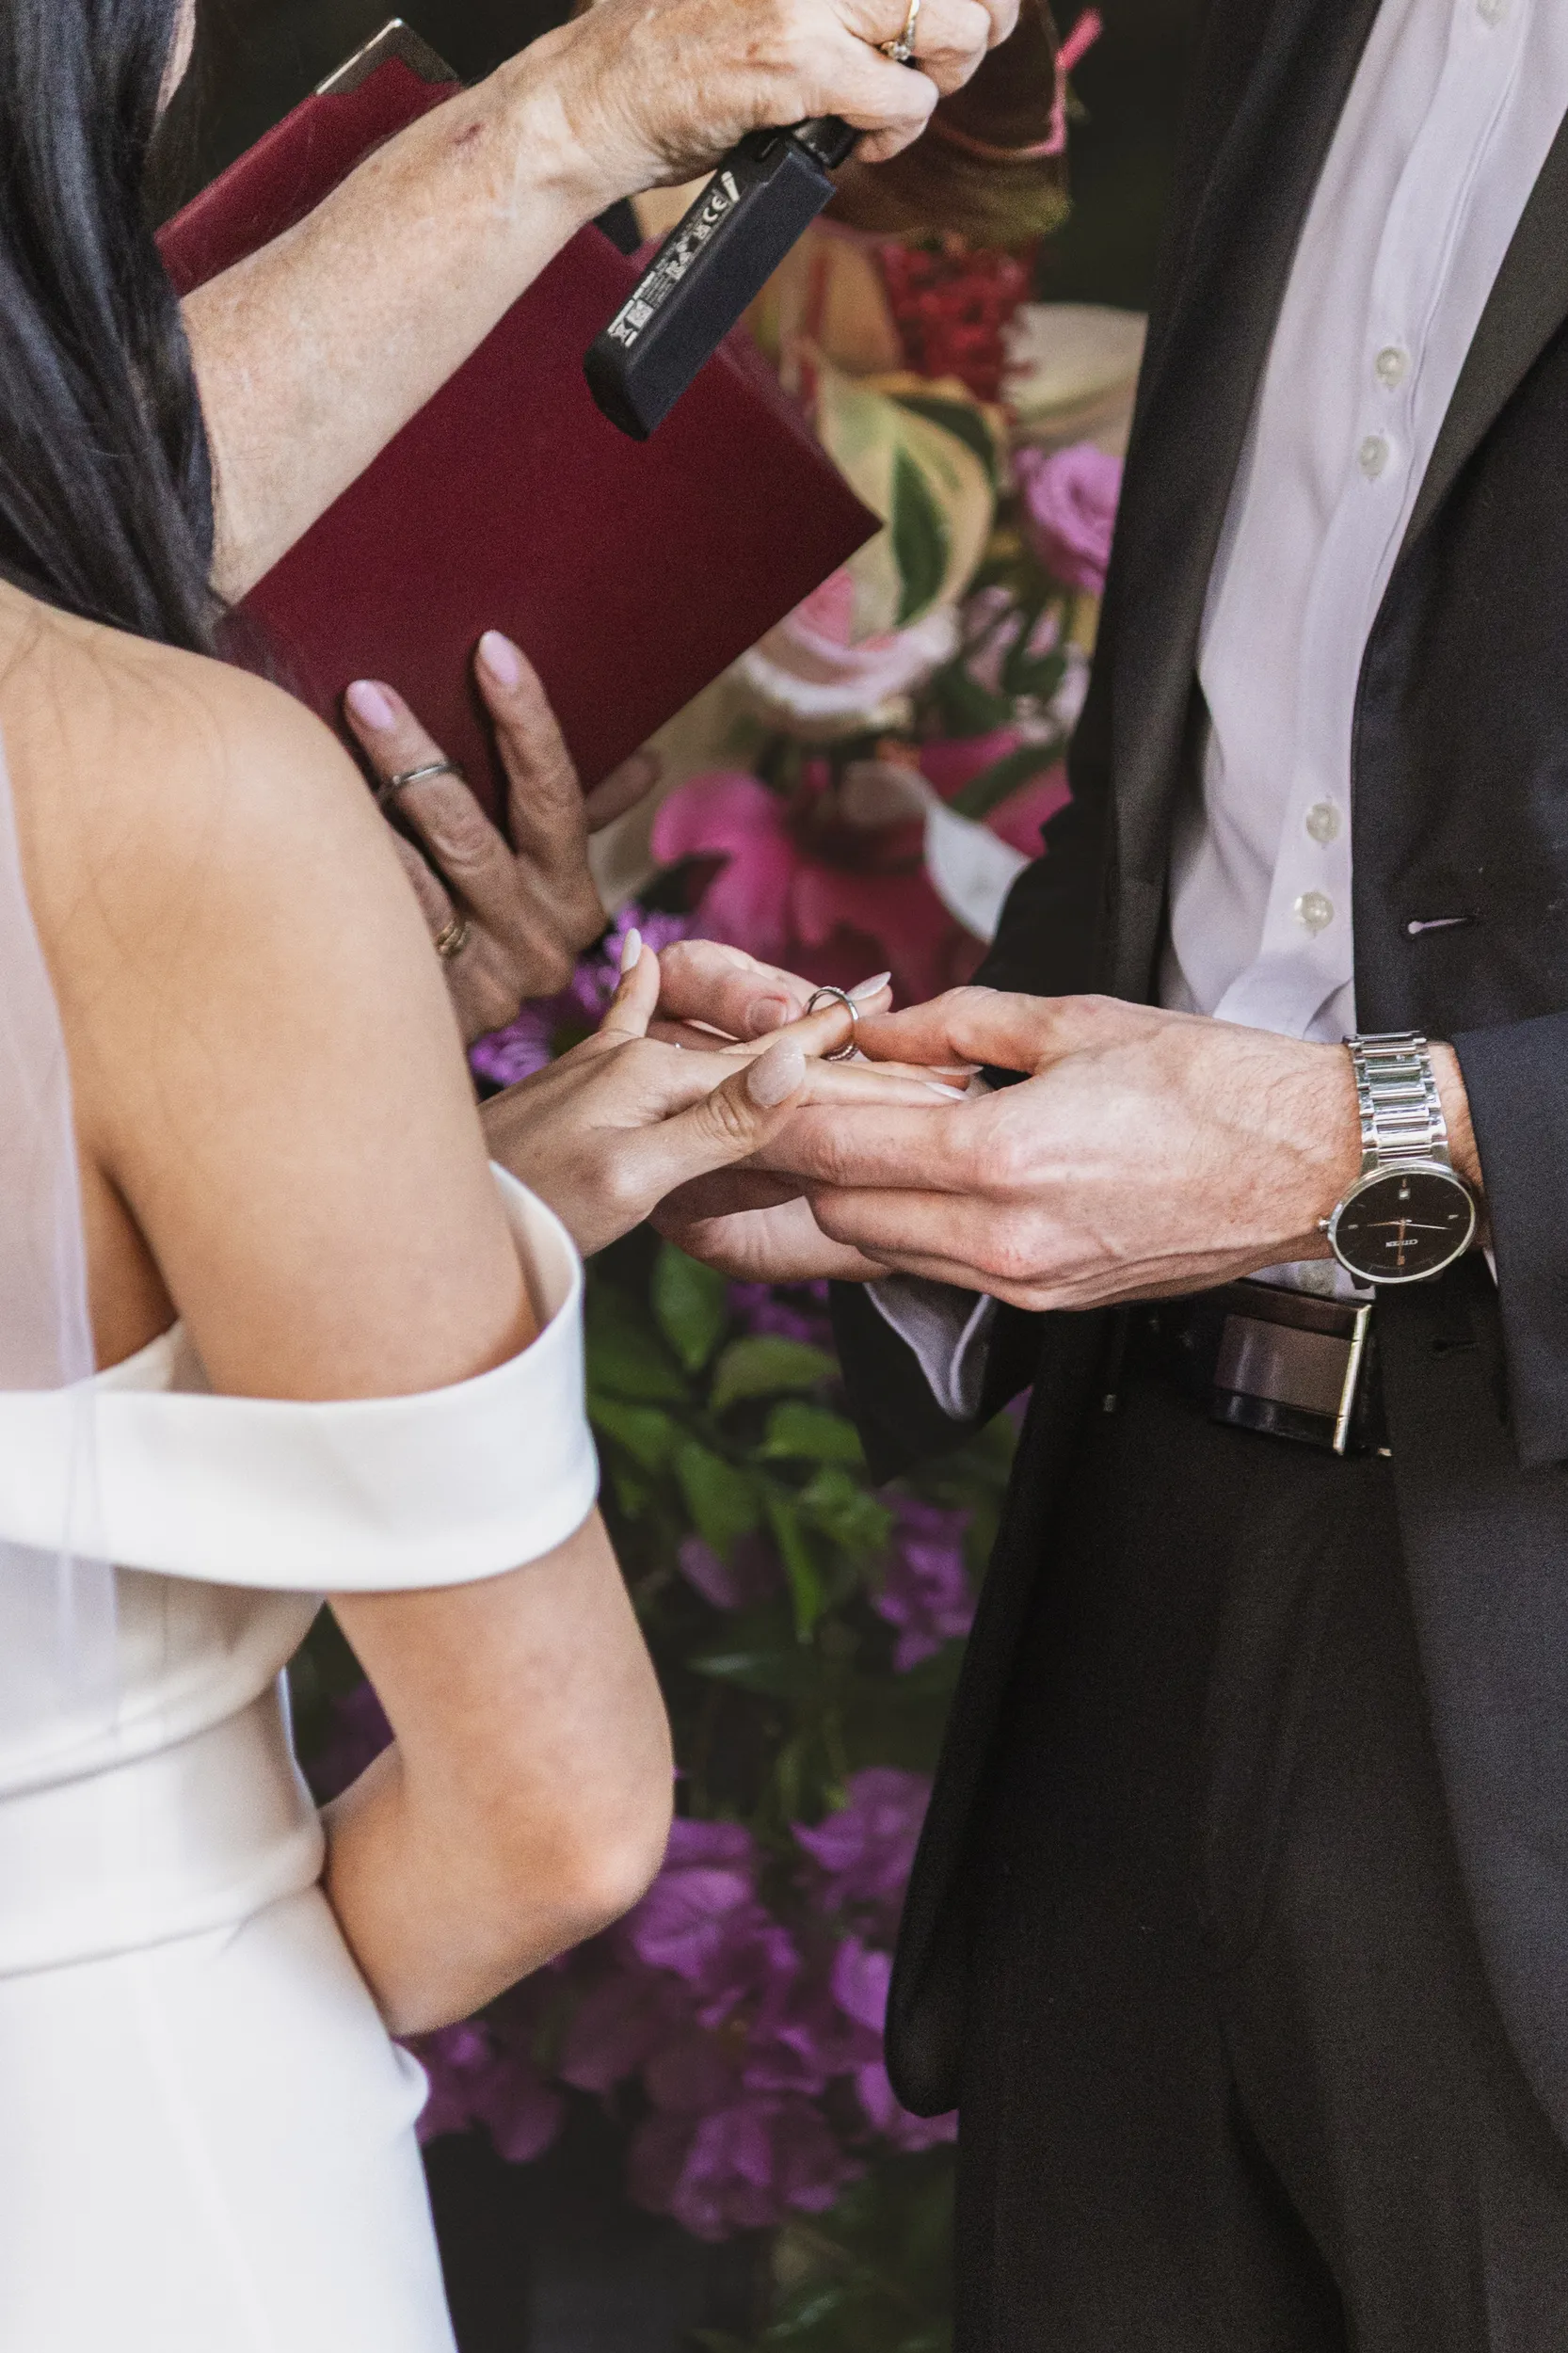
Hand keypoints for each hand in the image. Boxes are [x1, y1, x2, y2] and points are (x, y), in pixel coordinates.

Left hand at [345, 635, 657, 1045]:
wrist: (428, 1062)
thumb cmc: (480, 938)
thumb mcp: (540, 884)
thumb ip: (582, 818)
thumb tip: (647, 761)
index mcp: (574, 902)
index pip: (556, 796)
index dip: (527, 719)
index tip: (491, 648)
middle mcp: (538, 948)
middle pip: (472, 836)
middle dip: (417, 758)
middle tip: (367, 693)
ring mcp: (480, 987)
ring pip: (412, 880)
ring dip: (364, 808)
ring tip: (313, 744)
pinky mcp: (420, 1014)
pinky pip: (373, 926)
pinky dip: (339, 873)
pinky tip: (298, 829)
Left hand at [480, 937, 959, 1259]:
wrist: (438, 1209)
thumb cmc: (535, 1207)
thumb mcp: (638, 1176)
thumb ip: (720, 1121)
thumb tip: (798, 1060)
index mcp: (663, 1075)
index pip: (780, 1064)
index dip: (850, 1053)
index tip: (914, 1029)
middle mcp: (637, 1053)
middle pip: (754, 1049)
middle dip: (826, 1035)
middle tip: (891, 1005)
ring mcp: (604, 1062)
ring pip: (707, 1037)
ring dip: (767, 1020)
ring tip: (822, 997)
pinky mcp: (575, 1080)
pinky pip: (626, 1020)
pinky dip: (645, 988)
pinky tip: (643, 953)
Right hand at [537, 0, 1018, 193]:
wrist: (595, 96)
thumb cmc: (679, 49)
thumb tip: (936, 6)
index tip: (968, 16)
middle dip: (971, 31)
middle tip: (927, 66)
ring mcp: (810, 0)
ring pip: (954, 29)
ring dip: (937, 81)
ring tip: (887, 99)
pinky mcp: (798, 61)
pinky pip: (906, 100)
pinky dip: (895, 133)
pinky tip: (857, 138)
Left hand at [754, 989, 1482, 1309]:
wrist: (1314, 1168)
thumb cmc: (1214, 1084)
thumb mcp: (1073, 1021)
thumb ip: (955, 1025)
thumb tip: (875, 1026)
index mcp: (1000, 1156)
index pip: (834, 1144)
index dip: (772, 1113)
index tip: (743, 1083)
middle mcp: (999, 1237)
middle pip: (838, 1210)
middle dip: (792, 1168)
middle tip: (763, 1128)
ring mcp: (1023, 1281)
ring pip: (879, 1251)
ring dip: (843, 1204)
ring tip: (822, 1160)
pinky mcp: (1048, 1302)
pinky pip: (938, 1270)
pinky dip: (905, 1230)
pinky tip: (907, 1190)